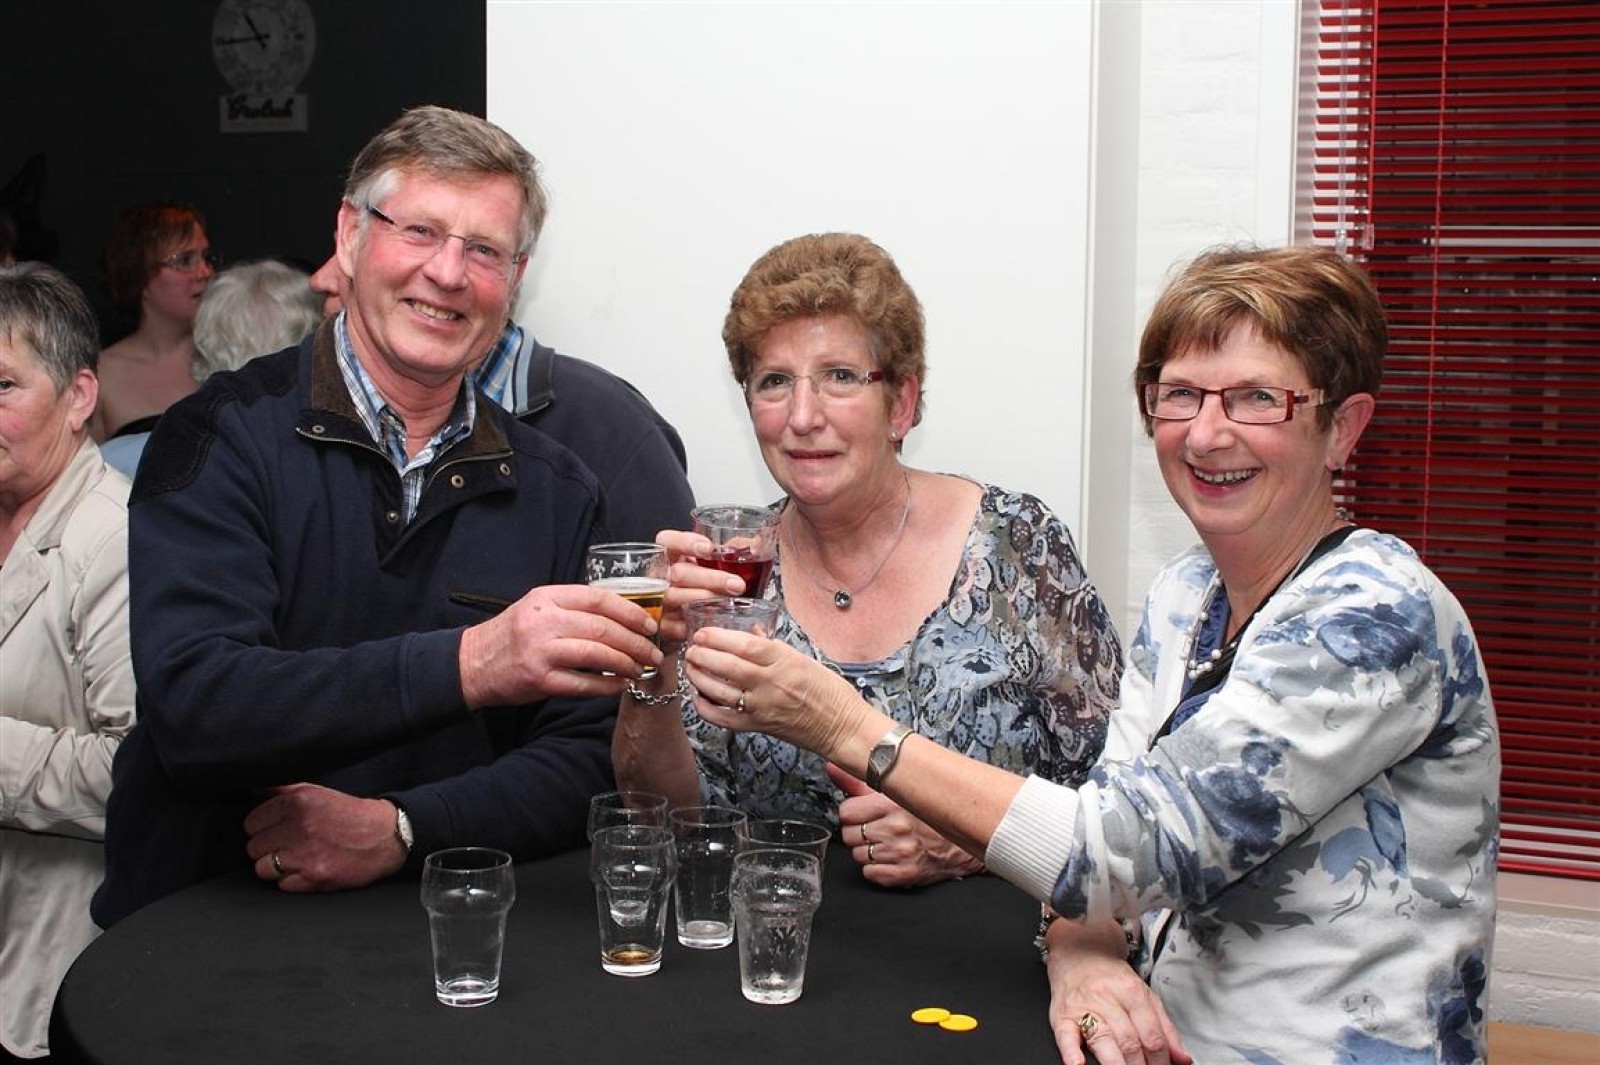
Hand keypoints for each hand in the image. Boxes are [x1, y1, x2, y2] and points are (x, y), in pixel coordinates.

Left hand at [244, 784, 405, 892]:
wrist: (385, 836)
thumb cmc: (349, 814)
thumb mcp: (317, 792)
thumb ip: (284, 792)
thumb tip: (254, 792)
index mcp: (297, 802)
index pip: (251, 822)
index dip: (262, 828)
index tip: (275, 830)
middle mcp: (298, 826)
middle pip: (253, 847)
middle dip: (267, 847)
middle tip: (288, 844)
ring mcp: (304, 854)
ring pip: (262, 868)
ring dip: (276, 866)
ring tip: (295, 858)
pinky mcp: (313, 876)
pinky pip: (282, 885)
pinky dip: (292, 880)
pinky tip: (307, 868)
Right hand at [458, 583, 661, 707]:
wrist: (473, 663)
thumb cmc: (513, 634)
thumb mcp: (538, 607)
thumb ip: (573, 607)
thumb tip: (623, 613)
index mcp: (547, 597)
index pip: (599, 598)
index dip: (631, 611)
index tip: (649, 623)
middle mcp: (544, 621)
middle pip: (603, 628)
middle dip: (636, 642)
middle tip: (653, 652)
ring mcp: (541, 651)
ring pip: (597, 655)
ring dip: (626, 663)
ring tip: (641, 669)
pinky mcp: (539, 680)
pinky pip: (584, 683)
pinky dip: (607, 685)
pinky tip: (620, 685)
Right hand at [655, 529, 744, 645]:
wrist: (682, 621)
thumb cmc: (701, 587)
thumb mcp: (711, 566)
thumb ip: (729, 554)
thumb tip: (760, 543)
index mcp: (670, 557)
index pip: (667, 541)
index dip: (685, 542)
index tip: (709, 549)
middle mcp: (660, 577)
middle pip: (678, 572)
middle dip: (710, 578)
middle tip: (737, 585)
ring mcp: (657, 601)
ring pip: (676, 597)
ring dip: (705, 599)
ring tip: (730, 602)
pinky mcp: (662, 625)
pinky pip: (674, 625)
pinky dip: (694, 622)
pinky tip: (712, 622)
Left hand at [683, 628, 870, 760]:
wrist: (843, 727)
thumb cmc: (830, 692)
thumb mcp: (805, 659)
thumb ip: (775, 646)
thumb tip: (752, 632)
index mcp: (785, 662)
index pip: (745, 644)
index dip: (719, 637)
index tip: (704, 633)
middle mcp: (771, 683)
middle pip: (727, 666)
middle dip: (702, 655)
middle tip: (692, 648)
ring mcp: (762, 707)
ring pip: (719, 691)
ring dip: (699, 678)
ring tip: (691, 668)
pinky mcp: (758, 727)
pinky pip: (723, 718)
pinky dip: (705, 707)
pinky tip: (698, 696)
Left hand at [828, 763, 983, 887]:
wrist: (959, 842)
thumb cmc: (926, 815)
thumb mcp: (894, 791)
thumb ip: (858, 781)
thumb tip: (831, 766)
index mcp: (893, 803)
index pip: (846, 812)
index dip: (852, 814)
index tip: (862, 814)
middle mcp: (896, 828)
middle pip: (849, 835)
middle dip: (859, 833)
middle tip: (875, 829)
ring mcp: (901, 852)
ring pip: (858, 855)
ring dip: (868, 851)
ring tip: (885, 842)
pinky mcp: (906, 873)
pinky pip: (870, 874)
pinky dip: (876, 869)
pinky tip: (889, 858)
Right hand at [1045, 919, 1191, 1064]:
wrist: (1077, 953)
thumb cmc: (1111, 978)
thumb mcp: (1145, 995)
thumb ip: (1165, 1028)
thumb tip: (1183, 1059)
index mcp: (1133, 993)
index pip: (1152, 1035)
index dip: (1161, 1061)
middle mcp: (1108, 999)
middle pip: (1129, 1041)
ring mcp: (1084, 1007)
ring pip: (1103, 1041)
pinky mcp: (1062, 1016)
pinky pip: (1066, 1036)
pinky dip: (1072, 1054)